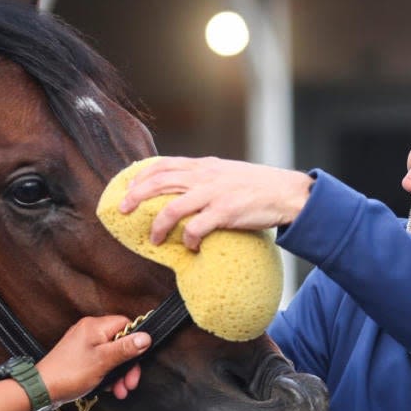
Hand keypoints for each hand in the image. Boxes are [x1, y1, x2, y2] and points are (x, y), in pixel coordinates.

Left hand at [37, 315, 150, 405]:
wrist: (42, 389)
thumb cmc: (68, 374)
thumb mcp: (103, 361)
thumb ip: (125, 348)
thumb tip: (146, 337)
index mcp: (95, 326)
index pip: (126, 324)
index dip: (135, 342)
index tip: (138, 360)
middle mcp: (89, 331)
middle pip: (120, 342)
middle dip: (128, 365)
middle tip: (130, 382)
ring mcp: (84, 344)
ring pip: (111, 355)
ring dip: (119, 373)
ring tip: (120, 390)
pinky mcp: (80, 357)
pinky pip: (101, 361)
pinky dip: (107, 374)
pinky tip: (108, 388)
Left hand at [118, 156, 313, 250]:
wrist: (287, 192)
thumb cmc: (258, 186)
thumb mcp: (226, 172)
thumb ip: (205, 177)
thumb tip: (182, 188)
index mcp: (204, 165)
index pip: (163, 164)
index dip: (140, 176)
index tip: (127, 188)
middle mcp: (205, 176)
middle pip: (158, 182)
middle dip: (135, 197)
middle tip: (123, 211)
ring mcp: (214, 194)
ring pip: (171, 208)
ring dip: (158, 226)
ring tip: (154, 239)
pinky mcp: (225, 212)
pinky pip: (196, 229)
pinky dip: (188, 240)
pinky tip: (191, 246)